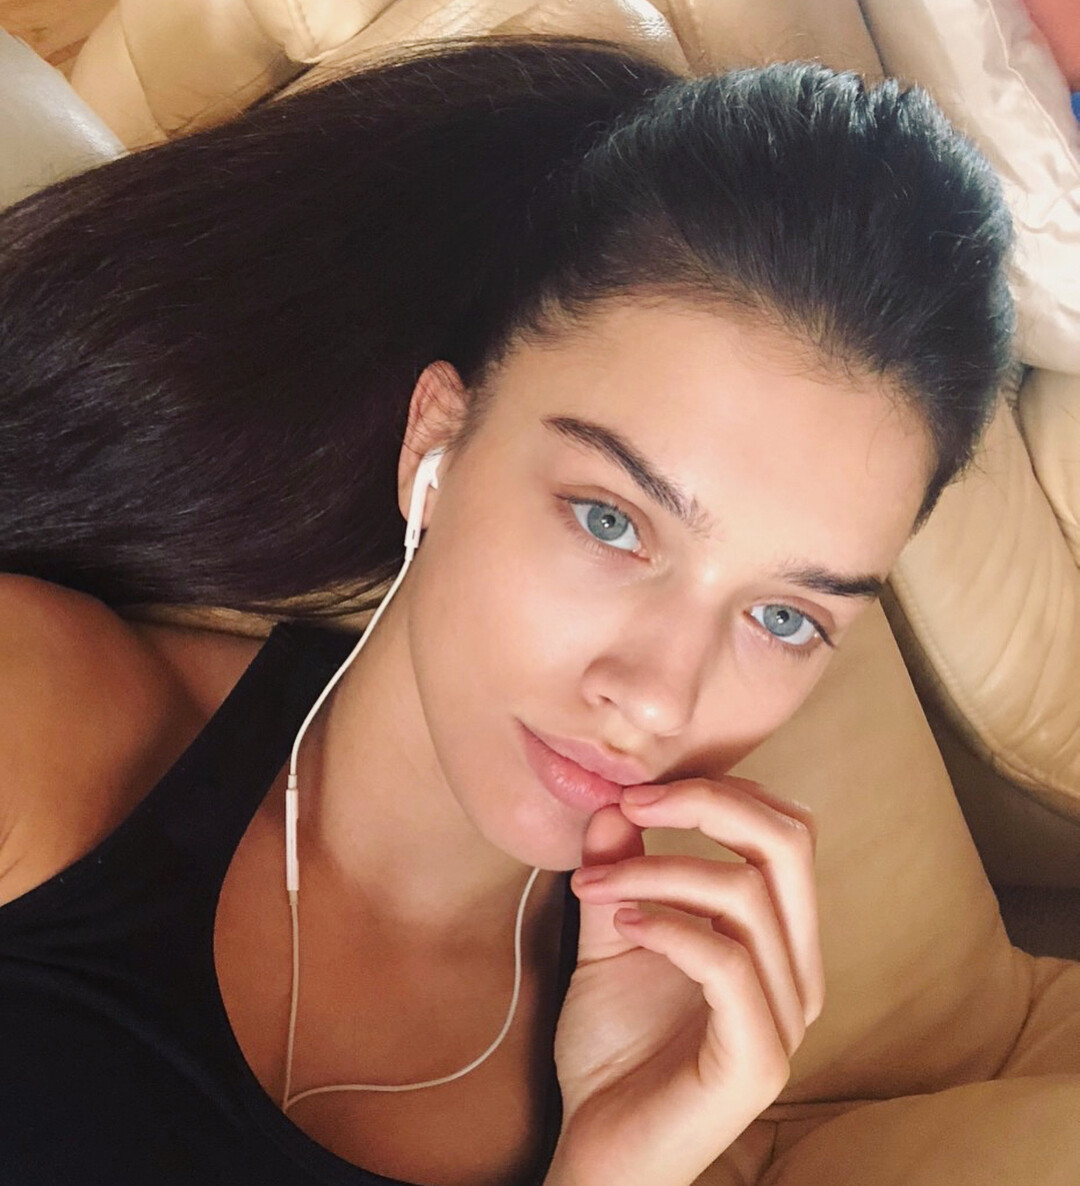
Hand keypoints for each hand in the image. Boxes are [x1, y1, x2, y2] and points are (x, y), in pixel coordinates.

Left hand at [546, 776, 823, 1185]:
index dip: (718, 791)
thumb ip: (622, 872)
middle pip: (789, 843)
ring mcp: (784, 1017)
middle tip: (631, 803)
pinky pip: (727, 963)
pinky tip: (622, 926)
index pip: (785, 830)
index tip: (638, 792)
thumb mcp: (614, 937)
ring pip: (746, 895)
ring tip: (594, 884)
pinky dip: (669, 926)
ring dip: (657, 870)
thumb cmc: (615, 1050)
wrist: (601, 1153)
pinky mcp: (756, 1059)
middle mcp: (797, 970)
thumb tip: (615, 802)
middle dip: (707, 803)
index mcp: (778, 937)